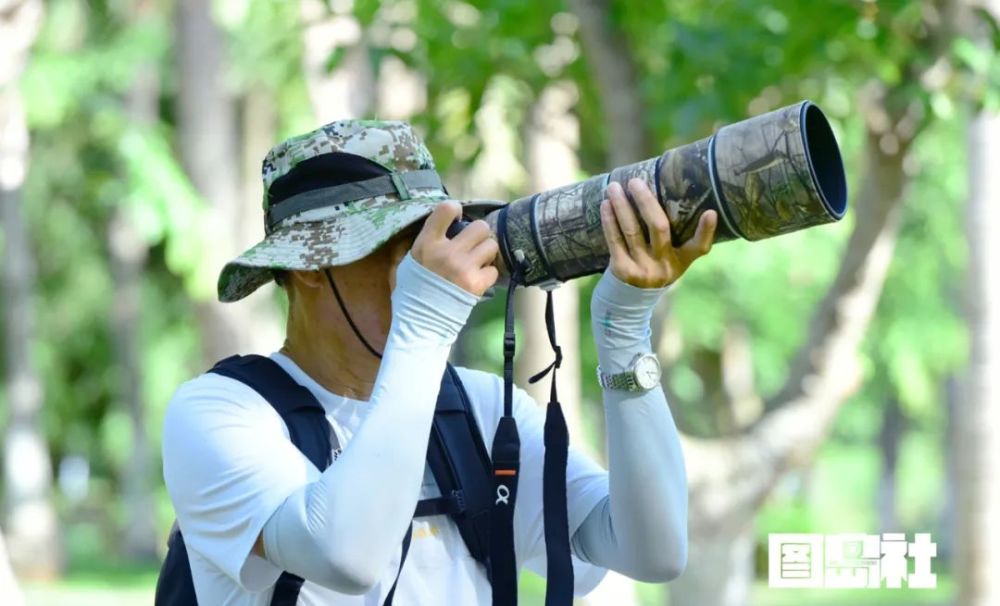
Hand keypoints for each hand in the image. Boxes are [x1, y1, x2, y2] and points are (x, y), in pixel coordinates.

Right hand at [411, 201, 498, 295]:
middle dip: (478, 234)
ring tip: (476, 261)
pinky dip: (487, 274)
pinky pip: (493, 270)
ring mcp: (464, 268)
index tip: (456, 218)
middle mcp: (447, 252)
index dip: (455, 209)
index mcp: (427, 243)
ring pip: (491, 245)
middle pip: (480, 227)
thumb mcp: (407, 262)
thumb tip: (436, 224)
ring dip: (486, 253)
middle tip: (472, 244)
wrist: (421, 322)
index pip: (446, 209)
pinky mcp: (476, 284)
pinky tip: (477, 278)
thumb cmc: (412, 291)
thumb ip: (420, 241)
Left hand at [600, 179, 716, 287]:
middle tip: (635, 182)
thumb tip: (662, 192)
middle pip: (659, 227)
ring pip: (632, 230)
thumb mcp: (670, 259)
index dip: (706, 231)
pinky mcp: (622, 270)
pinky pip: (615, 240)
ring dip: (621, 206)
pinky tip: (605, 205)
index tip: (711, 212)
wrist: (629, 301)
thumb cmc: (653, 268)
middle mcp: (664, 266)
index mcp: (681, 261)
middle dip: (646, 202)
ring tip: (613, 187)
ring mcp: (642, 269)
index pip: (699, 247)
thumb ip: (673, 237)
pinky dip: (609, 220)